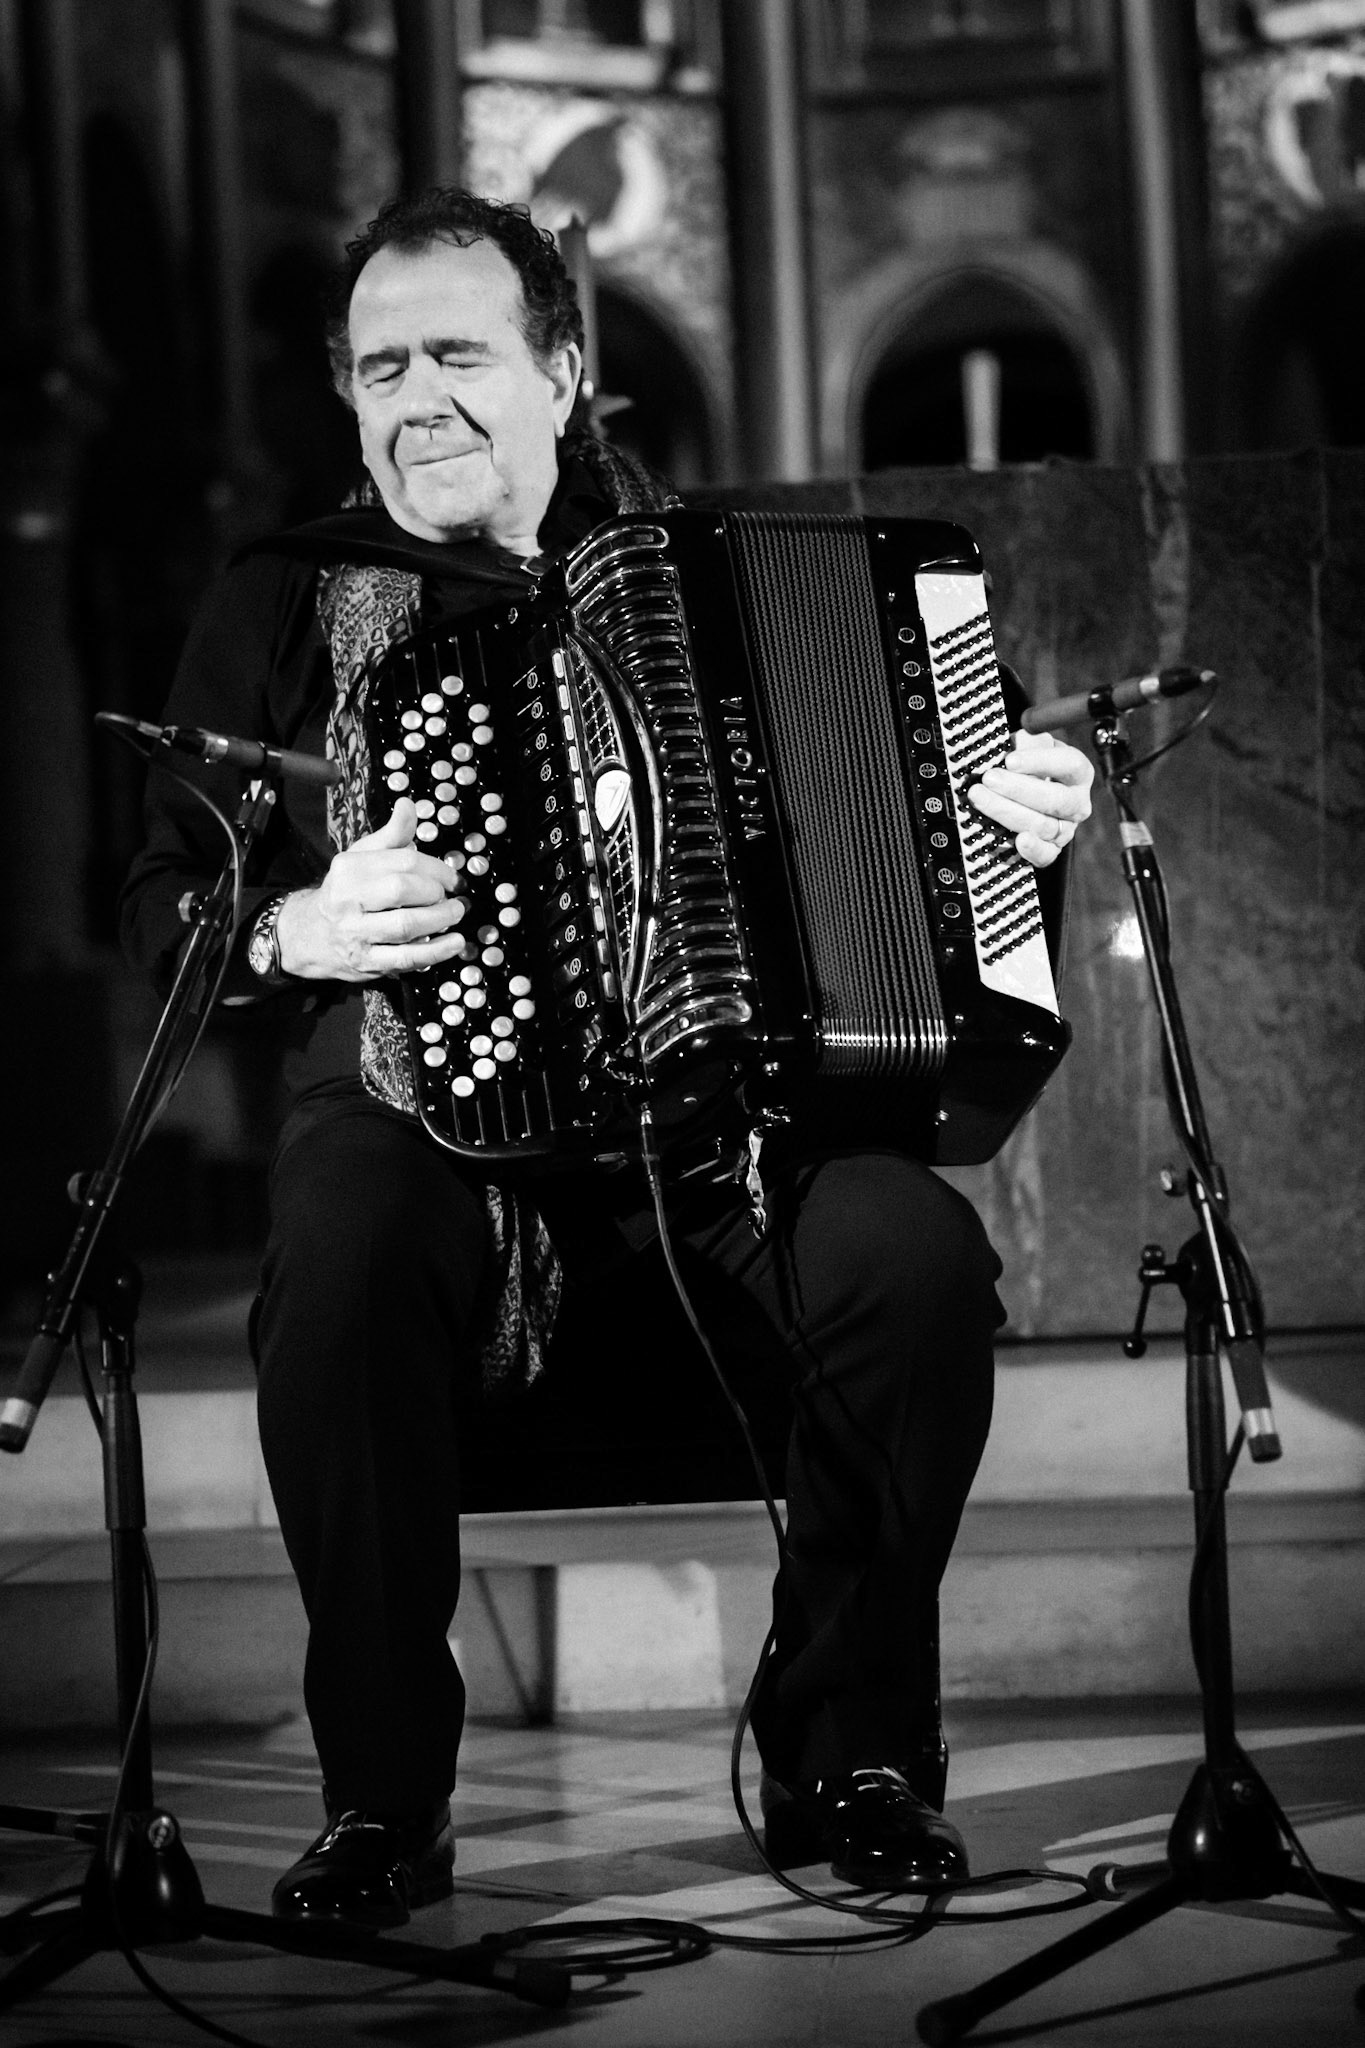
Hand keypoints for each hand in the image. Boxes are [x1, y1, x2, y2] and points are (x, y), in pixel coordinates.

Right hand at [274, 798, 468, 980]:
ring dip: (440, 920)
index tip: (453, 879)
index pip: (404, 861)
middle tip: (451, 898)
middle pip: (403, 890)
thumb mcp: (363, 857)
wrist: (309, 934)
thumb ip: (391, 834)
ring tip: (455, 915)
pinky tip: (454, 943)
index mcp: (350, 868)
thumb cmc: (347, 892)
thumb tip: (408, 805)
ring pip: (406, 925)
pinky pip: (406, 958)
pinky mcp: (366, 962)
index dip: (438, 869)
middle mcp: (348, 899)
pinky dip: (436, 951)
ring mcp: (356, 934)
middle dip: (436, 893)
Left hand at [967, 729, 1093, 867]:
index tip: (1010, 760)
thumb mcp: (1029, 748)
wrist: (1025, 796)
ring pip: (1044, 825)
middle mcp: (1077, 802)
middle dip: (1018, 789)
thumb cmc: (1027, 767)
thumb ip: (1027, 743)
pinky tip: (1018, 840)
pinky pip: (1046, 855)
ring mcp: (1066, 829)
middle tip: (989, 778)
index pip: (1070, 764)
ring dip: (1009, 812)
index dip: (1041, 761)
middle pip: (1056, 799)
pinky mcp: (1051, 850)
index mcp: (1078, 773)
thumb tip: (1017, 743)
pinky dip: (1033, 849)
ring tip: (980, 798)